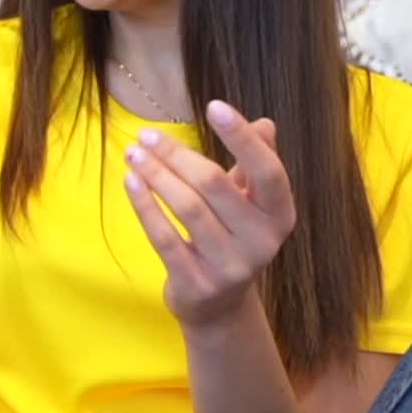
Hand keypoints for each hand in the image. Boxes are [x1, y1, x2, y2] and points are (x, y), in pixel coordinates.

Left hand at [124, 100, 295, 327]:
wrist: (219, 306)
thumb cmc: (232, 238)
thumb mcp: (250, 203)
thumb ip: (256, 164)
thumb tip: (265, 123)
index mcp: (279, 216)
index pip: (267, 170)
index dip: (242, 137)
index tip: (213, 106)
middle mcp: (261, 243)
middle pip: (215, 185)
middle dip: (177, 155)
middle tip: (148, 135)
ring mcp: (229, 267)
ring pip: (187, 207)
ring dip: (156, 175)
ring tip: (134, 153)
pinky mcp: (196, 283)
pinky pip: (164, 236)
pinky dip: (145, 205)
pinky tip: (131, 182)